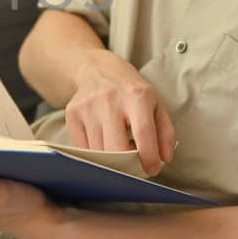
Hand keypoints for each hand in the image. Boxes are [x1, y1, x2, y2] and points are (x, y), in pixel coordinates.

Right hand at [66, 48, 176, 176]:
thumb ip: (165, 132)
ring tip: (119, 151)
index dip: (149, 157)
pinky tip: (103, 143)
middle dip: (127, 164)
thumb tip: (165, 159)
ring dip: (111, 160)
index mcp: (136, 95)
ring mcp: (88, 107)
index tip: (152, 169)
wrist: (97, 69)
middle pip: (116, 147)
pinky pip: (83, 148)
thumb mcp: (155, 104)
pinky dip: (95, 153)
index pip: (143, 133)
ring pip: (98, 151)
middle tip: (133, 165)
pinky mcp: (72, 114)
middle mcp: (110, 100)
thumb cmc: (131, 91)